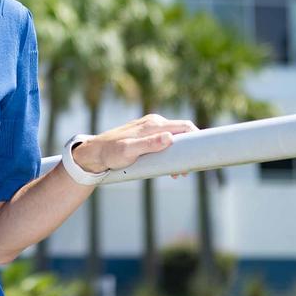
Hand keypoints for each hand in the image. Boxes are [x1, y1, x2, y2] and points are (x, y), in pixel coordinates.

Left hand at [71, 114, 196, 177]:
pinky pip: (166, 140)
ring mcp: (150, 127)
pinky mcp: (147, 134)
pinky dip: (171, 152)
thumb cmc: (111, 153)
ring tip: (176, 173)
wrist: (95, 153)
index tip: (200, 157)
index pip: (185, 127)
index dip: (197, 139)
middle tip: (184, 172)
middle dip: (189, 150)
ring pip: (175, 137)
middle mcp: (154, 122)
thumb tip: (170, 138)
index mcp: (154, 124)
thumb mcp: (129, 151)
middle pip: (182, 132)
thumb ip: (149, 145)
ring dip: (180, 154)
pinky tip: (168, 166)